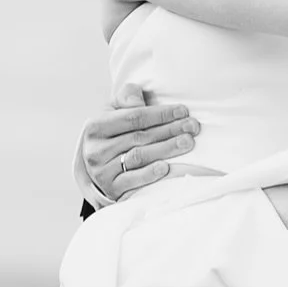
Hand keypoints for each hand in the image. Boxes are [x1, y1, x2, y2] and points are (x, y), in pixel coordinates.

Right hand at [82, 83, 200, 201]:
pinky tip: (166, 167)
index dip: (160, 113)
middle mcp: (96, 149)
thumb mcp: (112, 114)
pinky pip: (133, 180)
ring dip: (166, 148)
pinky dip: (150, 174)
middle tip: (192, 126)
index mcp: (95, 126)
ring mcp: (102, 171)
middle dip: (169, 130)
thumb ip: (125, 99)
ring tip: (187, 142)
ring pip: (138, 156)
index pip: (133, 117)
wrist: (98, 171)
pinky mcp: (111, 188)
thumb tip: (137, 97)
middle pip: (139, 137)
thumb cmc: (112, 137)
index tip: (183, 111)